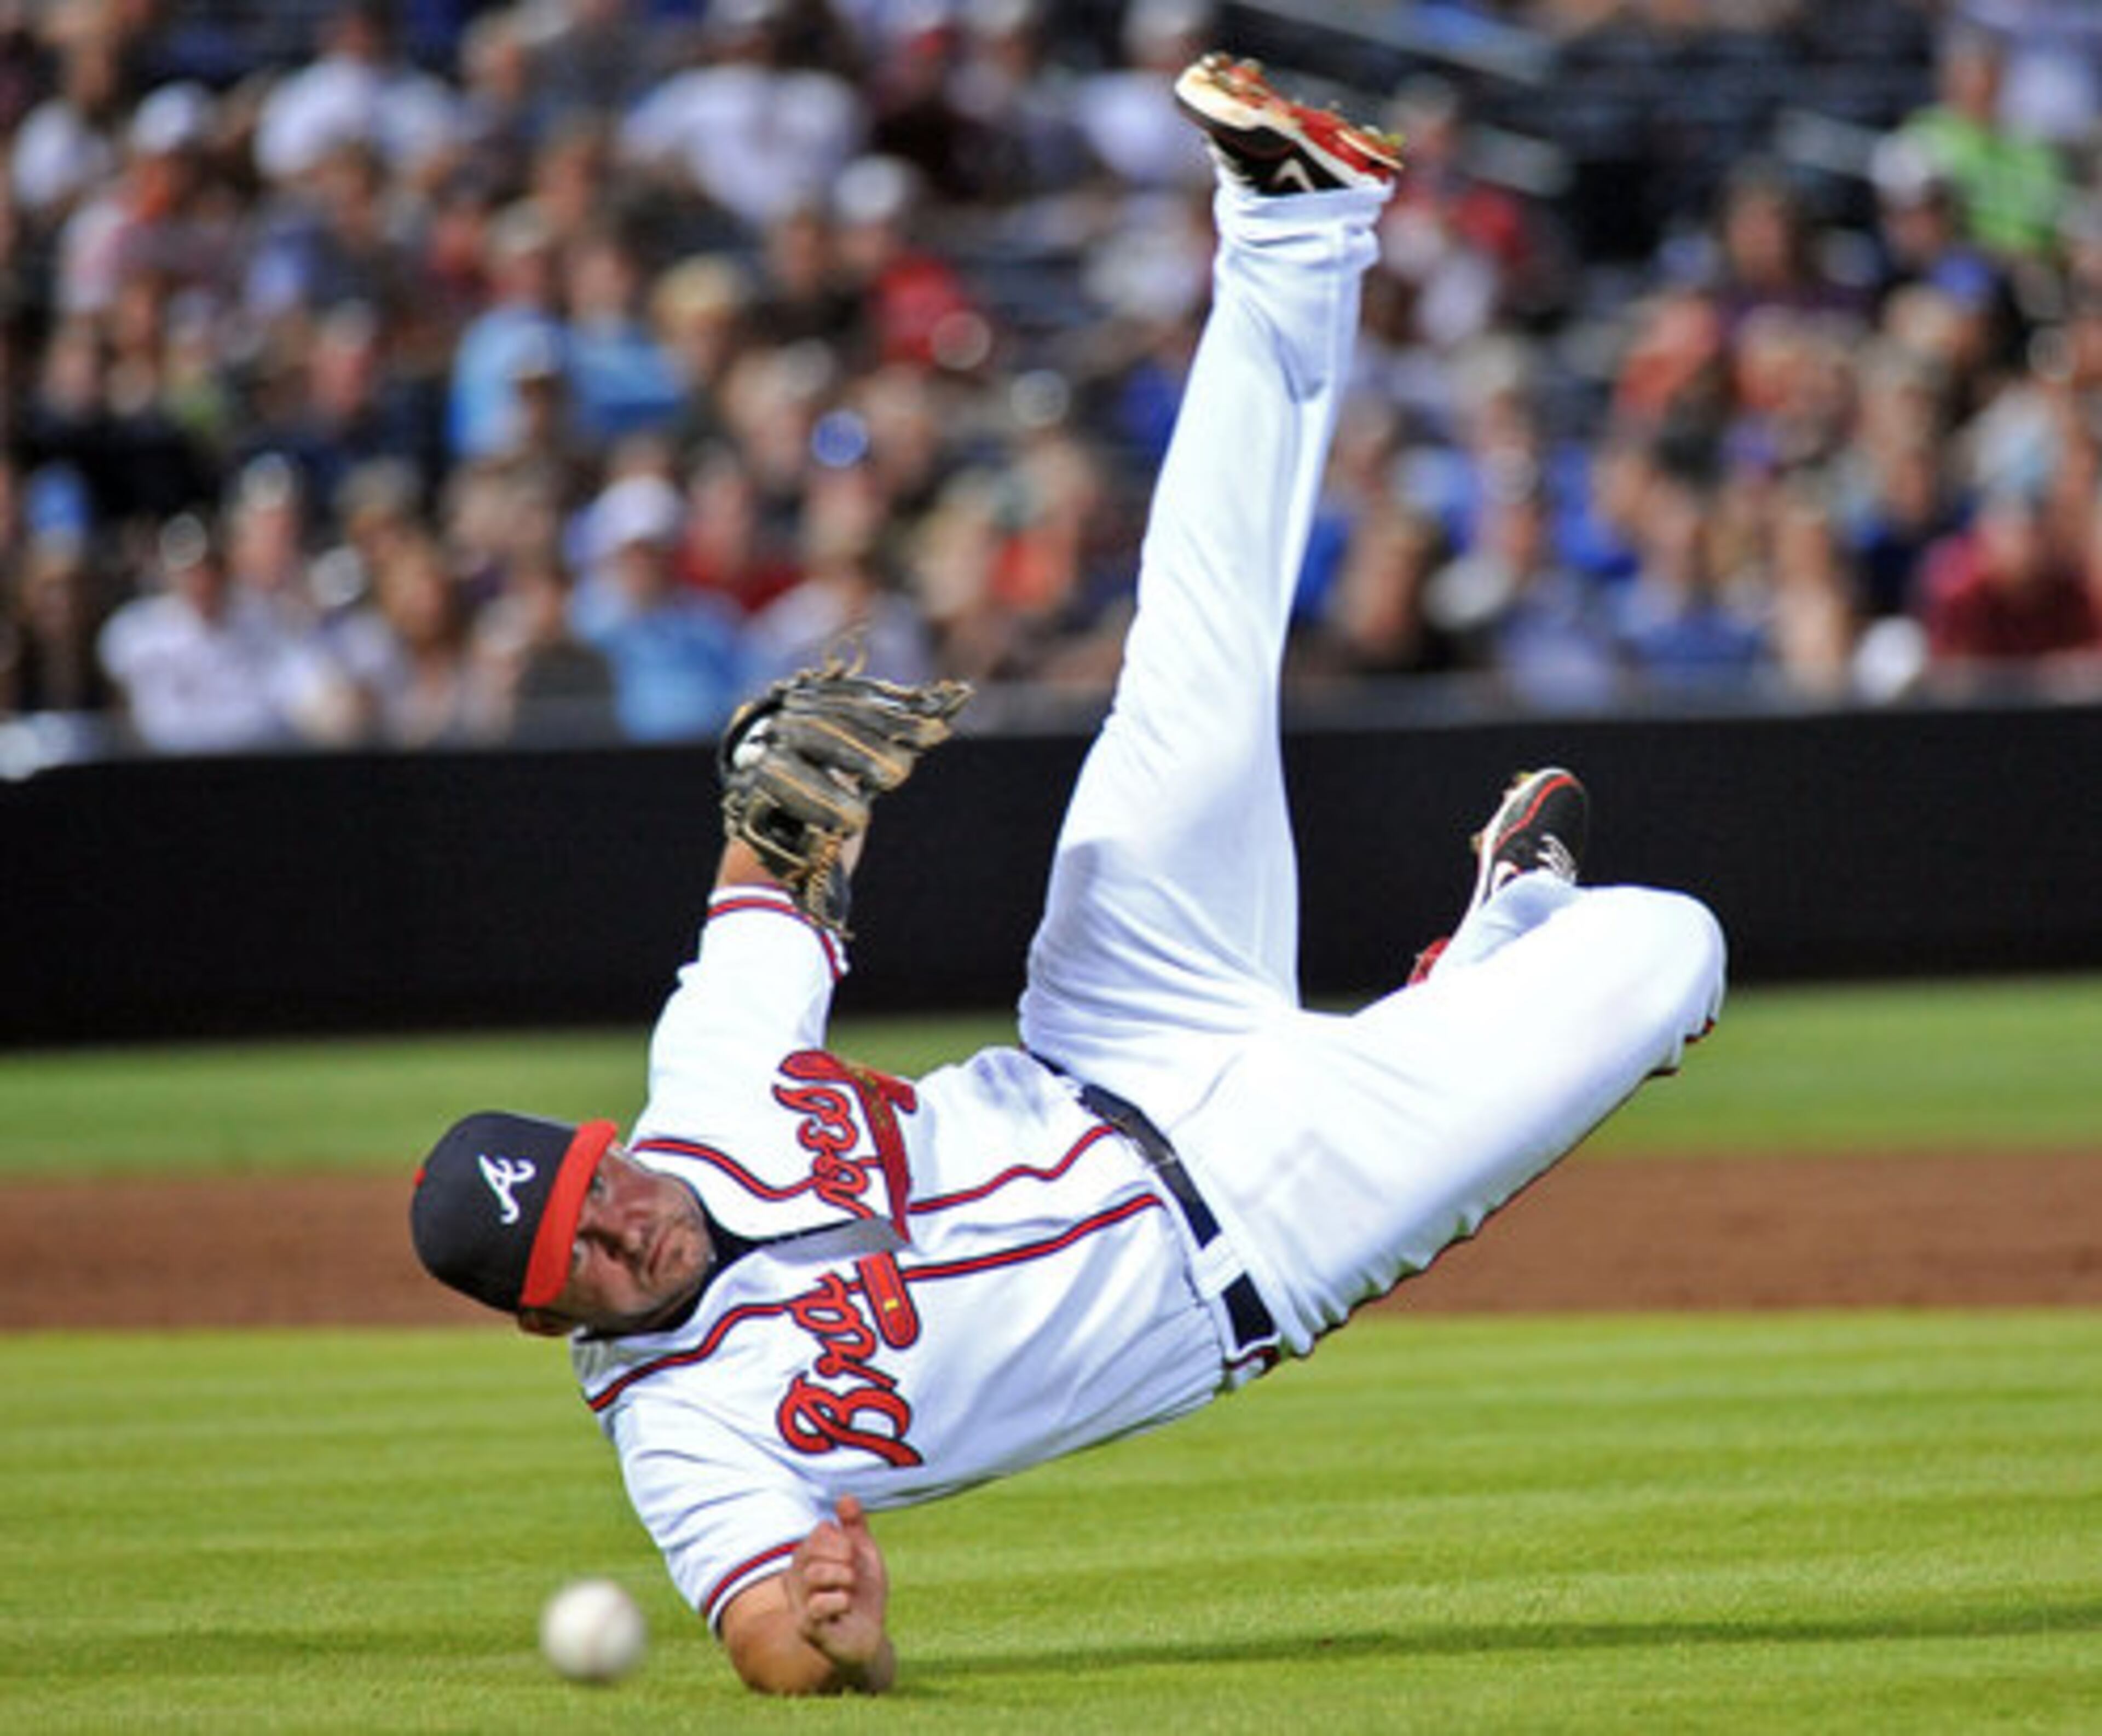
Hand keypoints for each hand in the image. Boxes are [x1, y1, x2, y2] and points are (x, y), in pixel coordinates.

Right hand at [786, 1496, 892, 1687]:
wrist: (870, 1639)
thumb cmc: (863, 1597)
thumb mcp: (865, 1557)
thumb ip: (855, 1527)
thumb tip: (845, 1497)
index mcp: (809, 1559)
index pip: (820, 1532)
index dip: (844, 1538)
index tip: (855, 1554)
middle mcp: (797, 1579)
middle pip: (811, 1549)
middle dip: (843, 1555)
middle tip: (854, 1573)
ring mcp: (800, 1604)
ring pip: (813, 1574)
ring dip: (842, 1577)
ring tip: (851, 1589)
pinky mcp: (808, 1629)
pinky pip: (815, 1606)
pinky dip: (838, 1601)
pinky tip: (846, 1605)